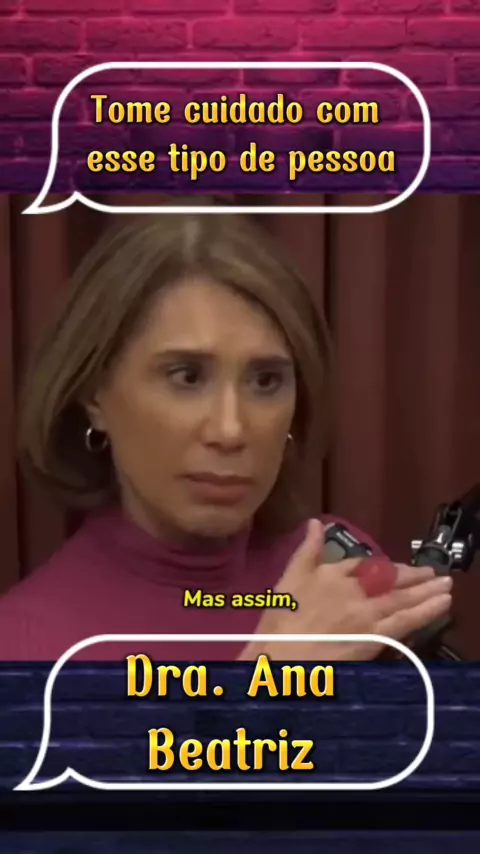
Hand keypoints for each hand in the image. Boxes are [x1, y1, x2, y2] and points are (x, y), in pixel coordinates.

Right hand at [239, 519, 451, 660]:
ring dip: (427, 589)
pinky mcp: (374, 636)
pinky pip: (406, 621)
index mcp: (331, 573)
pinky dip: (426, 611)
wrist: (280, 657)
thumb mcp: (288, 578)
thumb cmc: (279, 621)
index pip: (363, 565)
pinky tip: (442, 605)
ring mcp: (366, 612)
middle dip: (413, 575)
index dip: (382, 568)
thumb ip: (306, 550)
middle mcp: (353, 589)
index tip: (393, 571)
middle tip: (433, 573)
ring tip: (445, 584)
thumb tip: (315, 523)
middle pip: (390, 578)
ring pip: (403, 597)